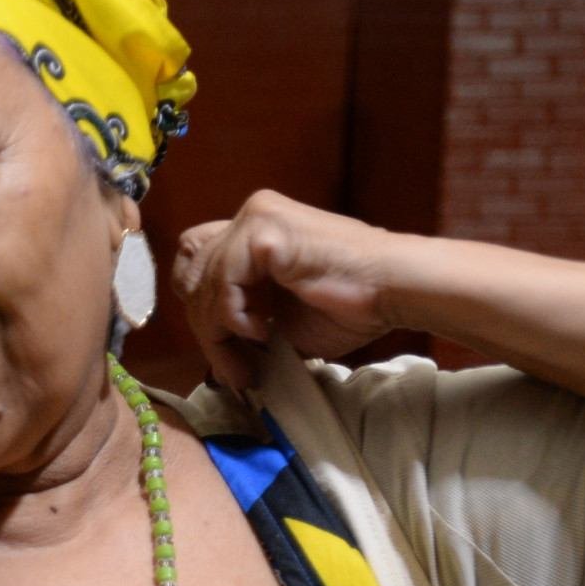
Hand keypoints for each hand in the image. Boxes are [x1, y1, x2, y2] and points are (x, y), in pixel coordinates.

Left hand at [174, 189, 404, 381]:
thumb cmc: (350, 305)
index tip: (222, 352)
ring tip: (247, 364)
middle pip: (191, 272)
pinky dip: (234, 316)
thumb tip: (215, 357)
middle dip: (205, 328)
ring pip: (203, 282)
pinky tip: (262, 332)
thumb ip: (243, 323)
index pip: (196, 262)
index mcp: (255, 230)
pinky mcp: (264, 231)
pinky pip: (224, 281)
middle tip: (233, 370)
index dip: (200, 307)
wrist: (393, 290)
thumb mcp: (281, 319)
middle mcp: (251, 215)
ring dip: (219, 334)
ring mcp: (256, 218)